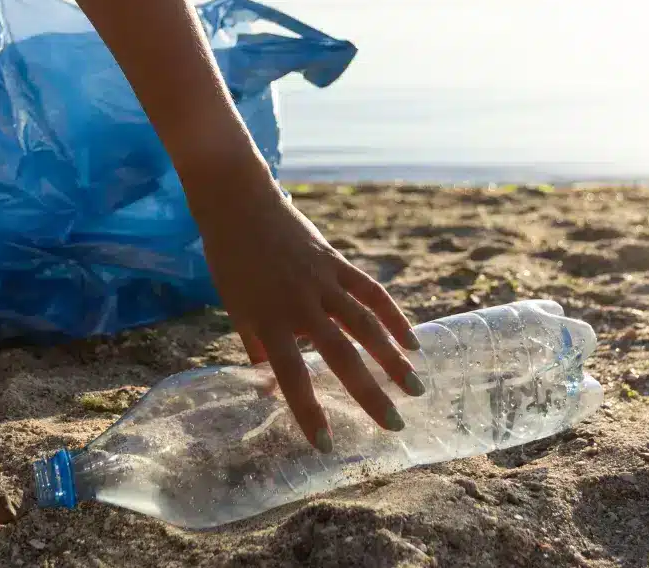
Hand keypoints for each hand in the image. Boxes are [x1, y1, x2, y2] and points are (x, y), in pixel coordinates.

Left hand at [187, 161, 423, 452]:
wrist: (239, 203)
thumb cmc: (232, 262)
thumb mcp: (237, 308)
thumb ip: (259, 346)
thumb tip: (271, 386)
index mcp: (268, 319)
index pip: (290, 375)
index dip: (309, 412)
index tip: (328, 445)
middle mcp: (299, 303)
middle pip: (340, 355)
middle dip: (369, 393)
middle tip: (394, 426)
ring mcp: (322, 281)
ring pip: (365, 325)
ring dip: (393, 358)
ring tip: (415, 388)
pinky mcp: (337, 262)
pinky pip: (372, 293)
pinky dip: (394, 317)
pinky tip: (411, 342)